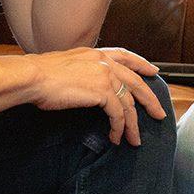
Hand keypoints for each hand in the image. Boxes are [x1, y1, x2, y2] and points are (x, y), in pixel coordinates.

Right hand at [18, 47, 166, 145]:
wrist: (34, 77)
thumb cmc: (41, 74)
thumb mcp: (66, 64)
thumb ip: (81, 69)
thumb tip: (85, 82)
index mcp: (96, 53)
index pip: (126, 56)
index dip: (142, 64)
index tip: (153, 71)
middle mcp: (104, 62)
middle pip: (136, 82)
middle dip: (150, 100)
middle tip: (159, 113)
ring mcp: (106, 76)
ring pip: (129, 103)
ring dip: (133, 124)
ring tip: (134, 139)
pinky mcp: (102, 92)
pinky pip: (118, 114)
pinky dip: (119, 128)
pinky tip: (116, 137)